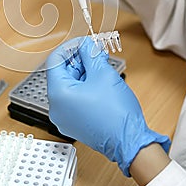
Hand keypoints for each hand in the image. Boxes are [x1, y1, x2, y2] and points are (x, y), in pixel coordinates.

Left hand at [46, 37, 169, 175]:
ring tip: (101, 64)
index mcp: (58, 94)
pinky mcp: (74, 123)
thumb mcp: (102, 73)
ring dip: (84, 72)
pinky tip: (100, 80)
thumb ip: (90, 53)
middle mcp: (56, 108)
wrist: (130, 143)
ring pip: (70, 86)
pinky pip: (75, 99)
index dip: (69, 47)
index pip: (55, 61)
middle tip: (95, 51)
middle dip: (79, 59)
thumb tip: (84, 44)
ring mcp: (64, 117)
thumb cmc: (116, 114)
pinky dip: (85, 86)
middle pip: (62, 73)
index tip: (82, 42)